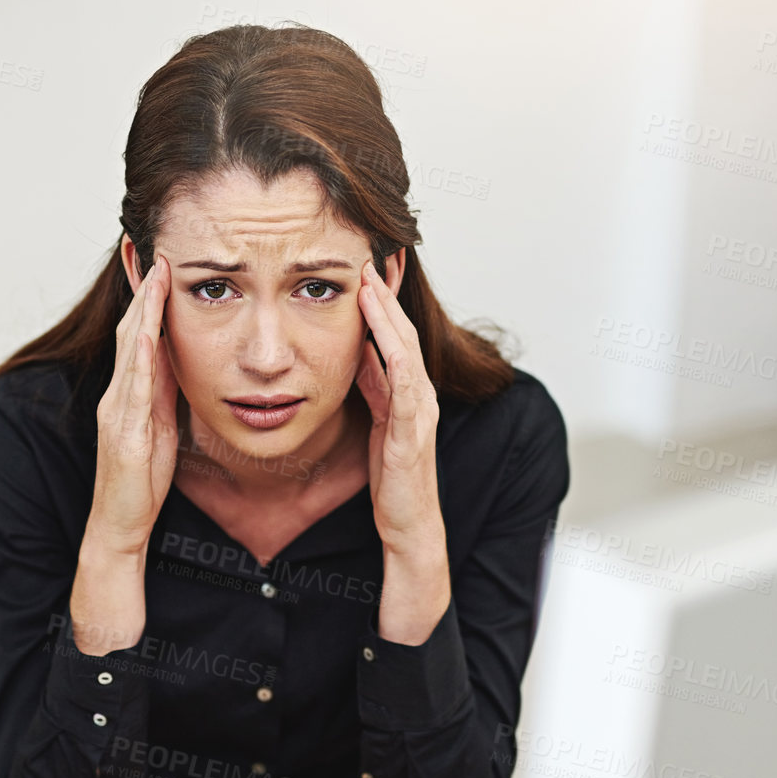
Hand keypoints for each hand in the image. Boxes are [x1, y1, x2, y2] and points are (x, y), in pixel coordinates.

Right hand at [87, 255, 179, 557]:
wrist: (120, 525)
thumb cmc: (141, 481)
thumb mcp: (159, 425)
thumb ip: (164, 391)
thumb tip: (178, 356)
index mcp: (130, 394)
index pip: (138, 335)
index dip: (148, 298)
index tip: (161, 262)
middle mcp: (118, 396)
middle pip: (129, 332)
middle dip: (142, 290)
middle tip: (153, 250)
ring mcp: (118, 414)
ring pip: (129, 352)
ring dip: (143, 312)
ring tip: (155, 276)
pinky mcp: (125, 435)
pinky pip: (133, 390)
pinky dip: (139, 358)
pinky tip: (148, 334)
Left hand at [354, 260, 449, 642]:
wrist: (408, 527)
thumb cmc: (391, 479)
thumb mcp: (373, 418)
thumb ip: (370, 383)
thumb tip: (357, 347)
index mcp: (404, 390)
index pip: (390, 332)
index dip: (378, 297)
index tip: (361, 260)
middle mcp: (417, 393)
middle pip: (400, 329)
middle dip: (385, 290)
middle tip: (368, 250)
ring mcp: (419, 409)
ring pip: (403, 347)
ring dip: (386, 310)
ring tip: (368, 276)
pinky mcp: (412, 429)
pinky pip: (403, 380)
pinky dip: (390, 349)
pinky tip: (376, 328)